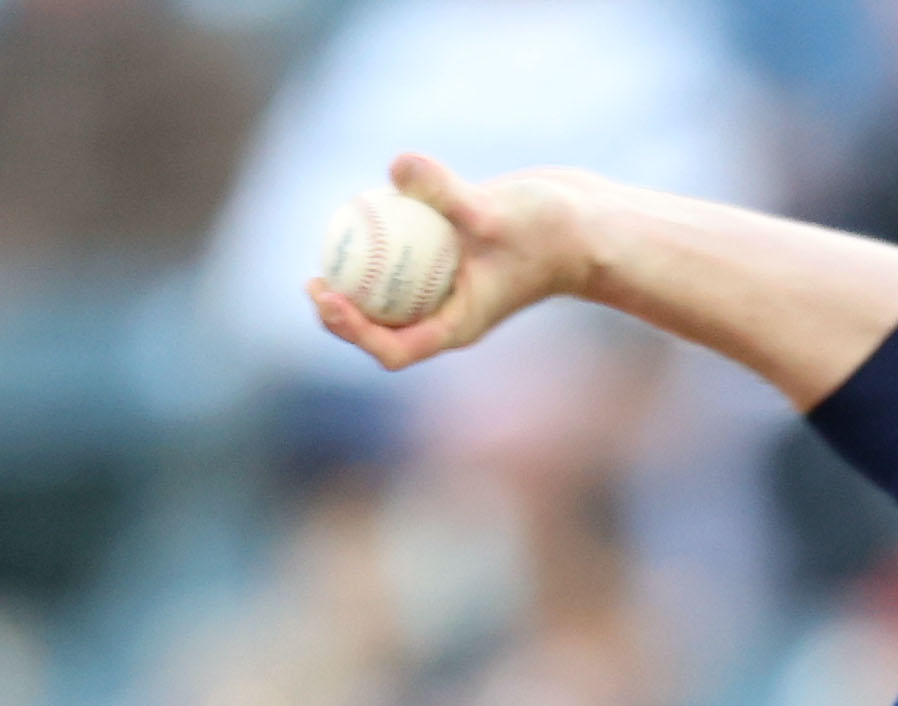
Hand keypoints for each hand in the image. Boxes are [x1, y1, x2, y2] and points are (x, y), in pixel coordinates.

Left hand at [307, 153, 597, 370]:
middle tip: (312, 279)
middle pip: (380, 327)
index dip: (353, 331)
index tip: (328, 297)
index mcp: (455, 325)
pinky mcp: (449, 255)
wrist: (585, 223)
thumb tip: (398, 164)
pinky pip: (403, 254)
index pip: (394, 348)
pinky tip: (361, 205)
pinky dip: (381, 238)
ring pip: (388, 291)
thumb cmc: (550, 231)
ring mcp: (447, 286)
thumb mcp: (496, 213)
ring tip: (329, 244)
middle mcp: (446, 311)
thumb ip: (445, 193)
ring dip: (356, 276)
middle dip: (341, 312)